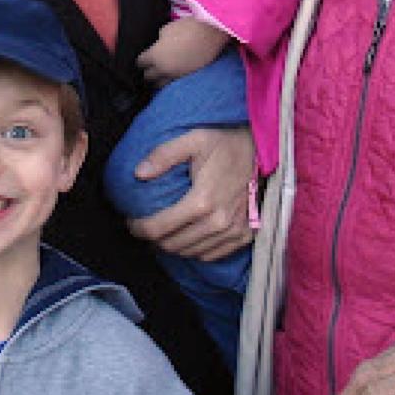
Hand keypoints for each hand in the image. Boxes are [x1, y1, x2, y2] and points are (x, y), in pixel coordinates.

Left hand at [129, 125, 253, 260]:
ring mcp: (232, 232)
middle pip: (172, 245)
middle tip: (146, 226)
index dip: (138, 228)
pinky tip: (188, 236)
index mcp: (201, 201)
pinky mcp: (243, 236)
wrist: (263, 152)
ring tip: (164, 232)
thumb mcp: (193, 139)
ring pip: (190, 253)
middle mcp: (217, 222)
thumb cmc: (225, 144)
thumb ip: (164, 155)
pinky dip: (195, 250)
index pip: (158, 228)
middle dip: (153, 238)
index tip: (131, 222)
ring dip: (172, 245)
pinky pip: (211, 255)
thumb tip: (138, 173)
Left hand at [137, 19, 230, 84]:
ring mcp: (176, 75)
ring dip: (159, 79)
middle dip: (148, 71)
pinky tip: (174, 72)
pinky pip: (174, 82)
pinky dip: (171, 78)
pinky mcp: (188, 76)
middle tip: (150, 66)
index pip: (140, 62)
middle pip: (148, 77)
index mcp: (154, 56)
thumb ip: (159, 41)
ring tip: (160, 73)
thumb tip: (158, 45)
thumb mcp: (166, 29)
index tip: (144, 56)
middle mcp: (163, 69)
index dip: (142, 58)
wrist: (210, 33)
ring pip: (160, 84)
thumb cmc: (187, 27)